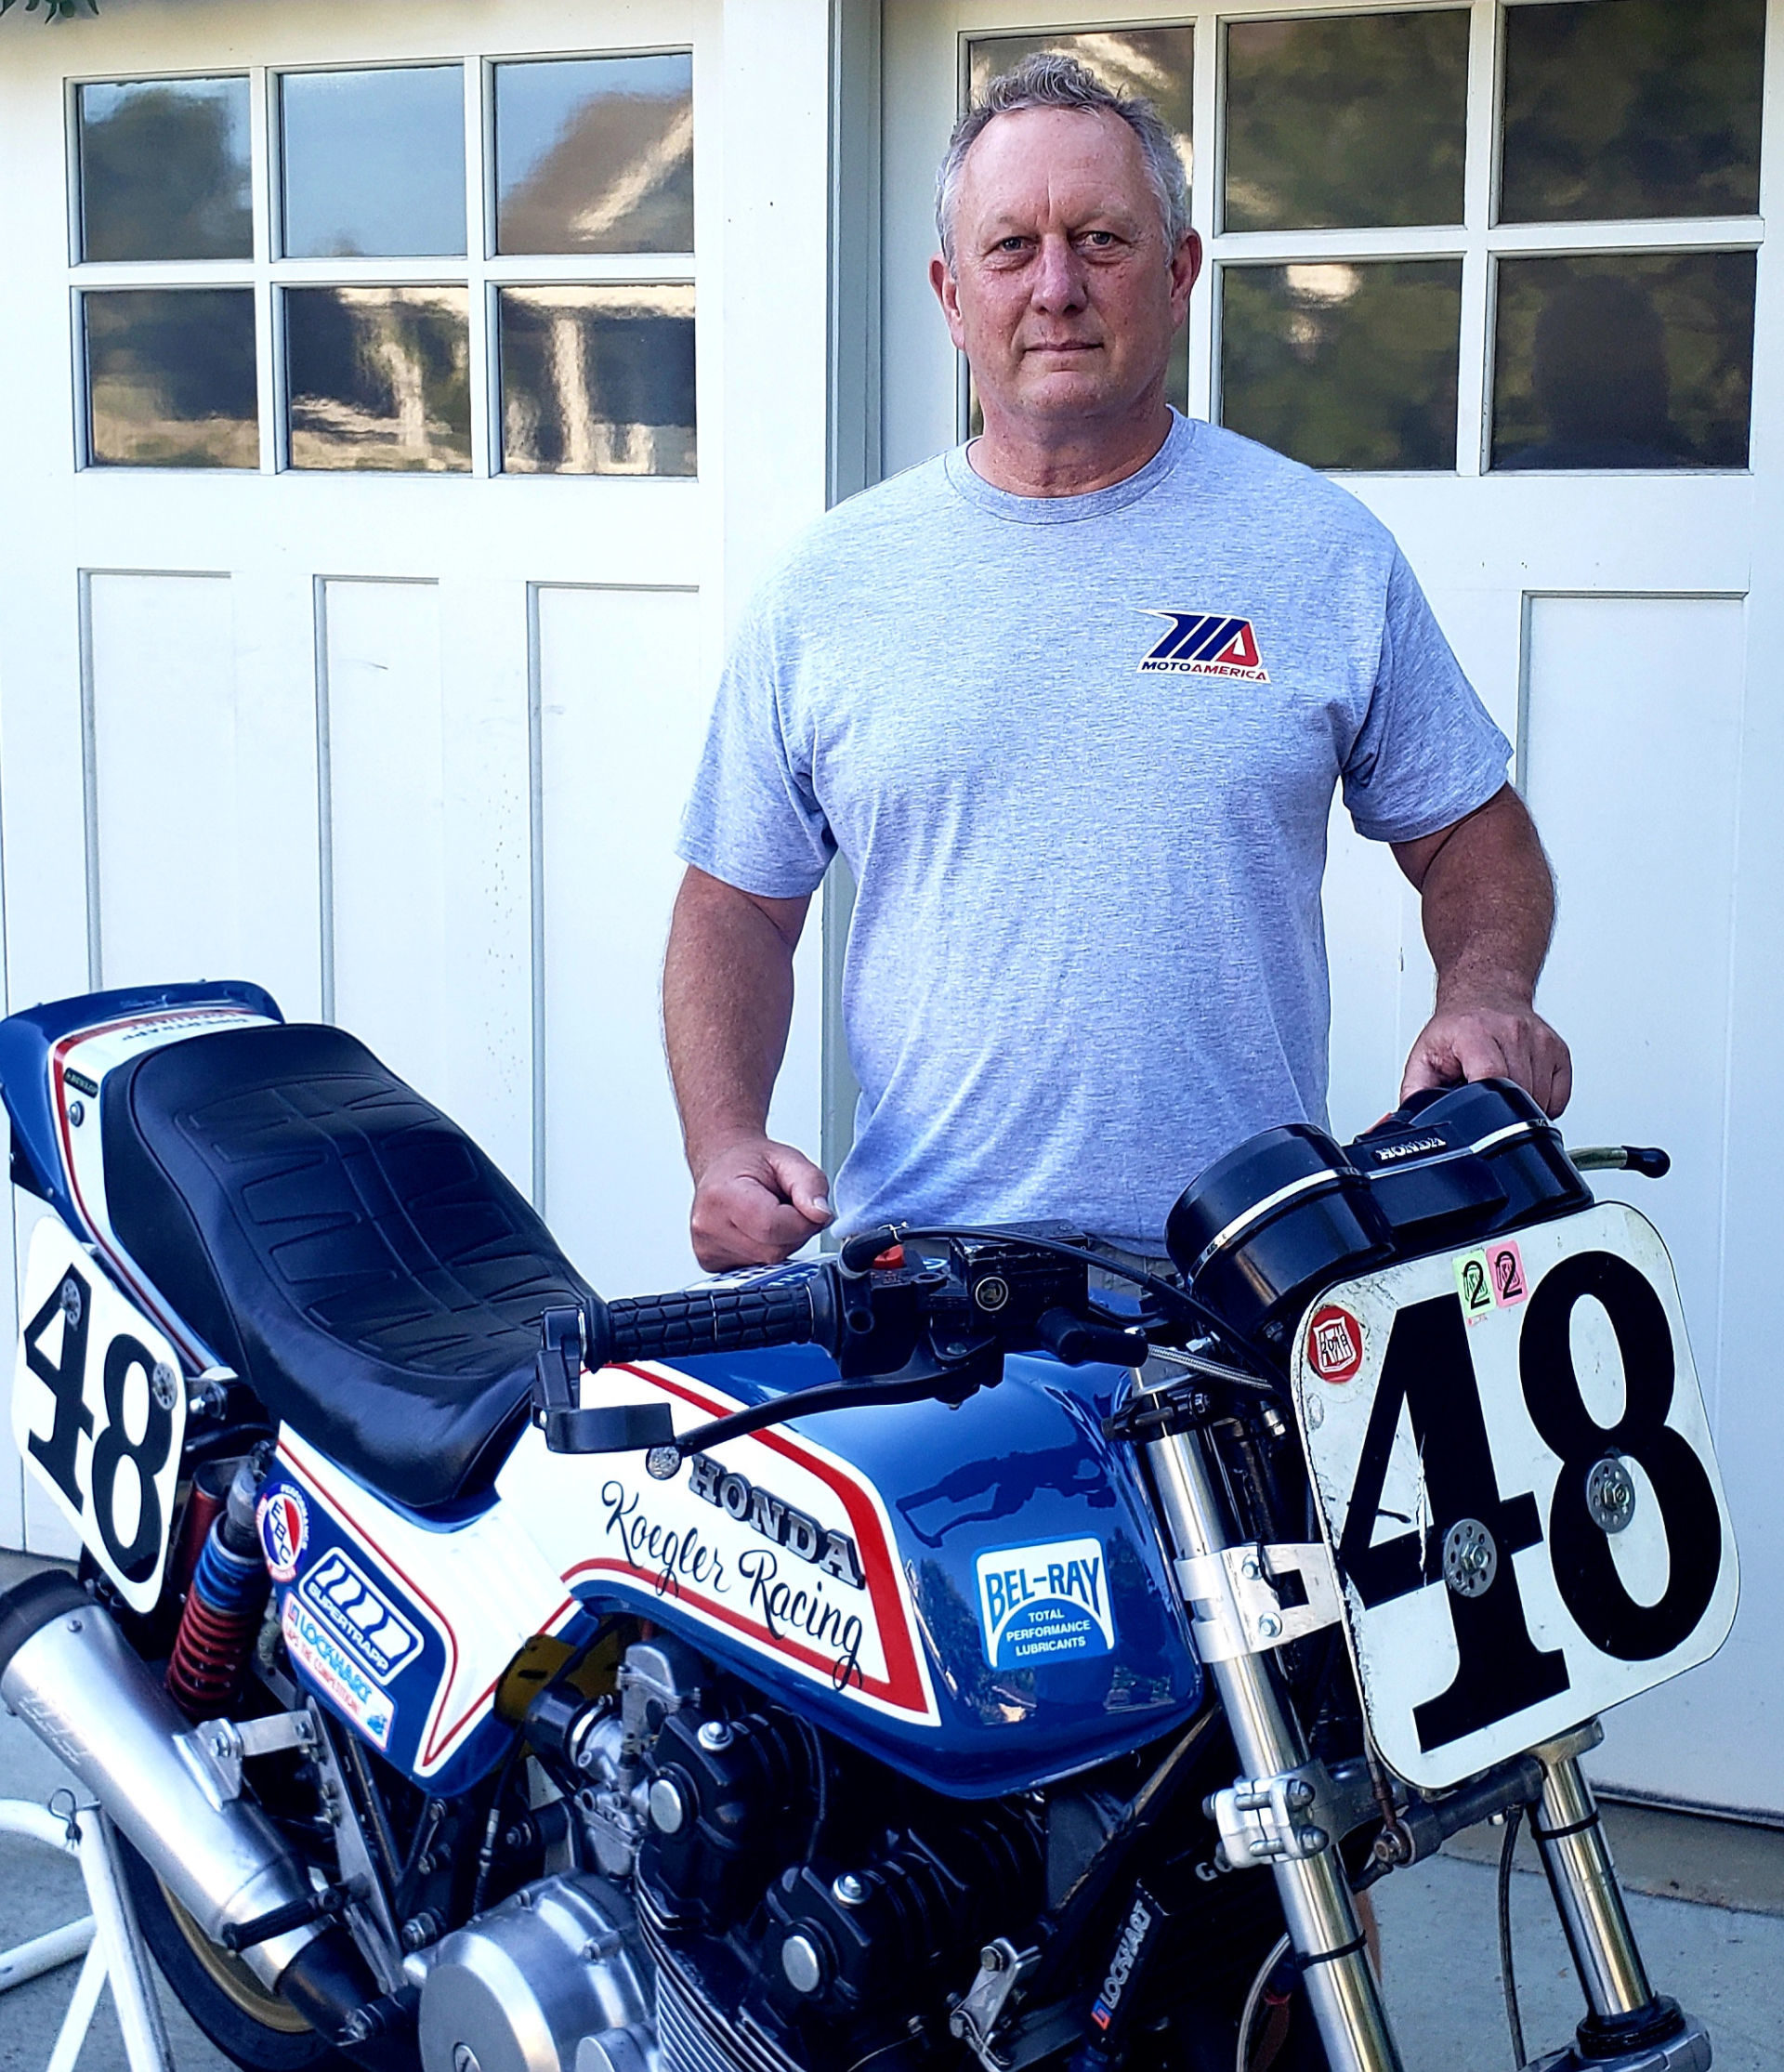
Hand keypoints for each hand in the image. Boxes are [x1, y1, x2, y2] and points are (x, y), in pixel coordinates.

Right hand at [689, 1135, 833, 1269]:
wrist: (722, 1165)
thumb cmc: (750, 1162)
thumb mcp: (788, 1160)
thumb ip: (811, 1185)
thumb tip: (821, 1215)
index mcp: (722, 1196)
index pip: (774, 1228)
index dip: (802, 1222)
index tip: (804, 1206)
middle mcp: (708, 1227)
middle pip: (774, 1251)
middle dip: (793, 1233)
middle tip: (785, 1207)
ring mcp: (707, 1249)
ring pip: (769, 1263)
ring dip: (781, 1243)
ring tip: (768, 1215)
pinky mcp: (712, 1264)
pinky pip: (757, 1268)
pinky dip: (766, 1251)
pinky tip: (756, 1230)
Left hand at [1400, 995, 1572, 1117]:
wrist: (1485, 993)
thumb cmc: (1456, 1026)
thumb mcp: (1424, 1056)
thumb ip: (1416, 1093)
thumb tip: (1411, 1122)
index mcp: (1475, 1033)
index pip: (1492, 1074)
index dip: (1488, 1104)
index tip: (1482, 1118)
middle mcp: (1512, 1031)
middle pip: (1518, 1093)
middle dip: (1500, 1111)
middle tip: (1484, 1099)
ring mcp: (1539, 1040)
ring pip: (1540, 1098)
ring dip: (1522, 1107)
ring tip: (1501, 1088)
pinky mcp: (1559, 1049)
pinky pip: (1559, 1096)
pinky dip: (1543, 1103)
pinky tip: (1523, 1088)